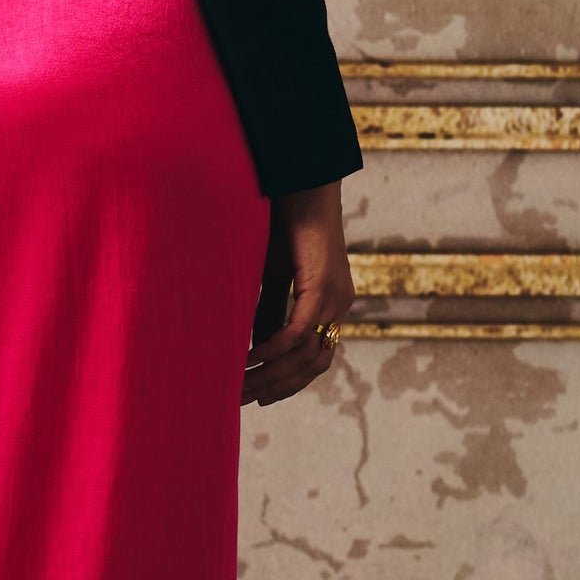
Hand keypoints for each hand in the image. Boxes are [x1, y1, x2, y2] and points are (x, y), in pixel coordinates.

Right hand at [244, 180, 353, 407]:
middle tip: (240, 399)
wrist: (302, 180)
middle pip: (312, 366)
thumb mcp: (273, 274)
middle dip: (276, 387)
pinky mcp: (322, 283)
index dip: (288, 384)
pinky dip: (275, 347)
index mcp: (332, 304)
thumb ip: (269, 310)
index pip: (316, 359)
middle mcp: (340, 305)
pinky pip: (300, 328)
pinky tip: (251, 356)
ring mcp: (335, 296)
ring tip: (239, 383)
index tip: (257, 397)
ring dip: (272, 374)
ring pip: (307, 354)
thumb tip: (255, 346)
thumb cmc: (287, 220)